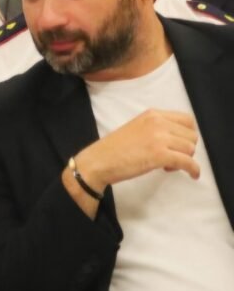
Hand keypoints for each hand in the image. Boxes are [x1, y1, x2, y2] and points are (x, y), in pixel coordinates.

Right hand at [77, 109, 198, 190]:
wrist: (97, 162)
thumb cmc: (113, 149)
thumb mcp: (136, 128)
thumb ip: (156, 128)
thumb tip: (177, 139)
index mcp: (152, 114)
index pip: (187, 120)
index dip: (187, 134)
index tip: (179, 144)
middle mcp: (158, 122)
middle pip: (191, 135)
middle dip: (186, 148)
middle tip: (172, 157)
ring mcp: (159, 138)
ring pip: (190, 149)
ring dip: (185, 160)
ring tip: (168, 165)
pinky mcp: (160, 155)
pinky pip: (188, 162)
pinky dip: (193, 170)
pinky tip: (192, 175)